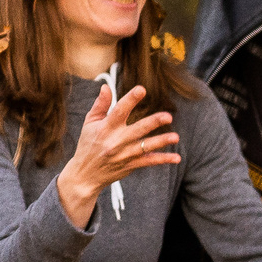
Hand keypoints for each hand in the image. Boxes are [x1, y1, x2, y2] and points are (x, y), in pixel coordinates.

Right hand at [56, 84, 178, 227]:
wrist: (85, 175)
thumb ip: (100, 105)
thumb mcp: (89, 123)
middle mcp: (115, 141)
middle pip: (137, 129)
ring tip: (175, 137)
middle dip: (153, 123)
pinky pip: (148, 162)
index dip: (130, 100)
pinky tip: (176, 158)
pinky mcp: (130, 165)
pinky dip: (162, 160)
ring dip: (161, 142)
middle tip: (168, 116)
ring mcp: (124, 154)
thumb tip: (106, 86)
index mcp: (105, 128)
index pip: (119, 111)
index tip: (141, 89)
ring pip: (145, 147)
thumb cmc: (88, 145)